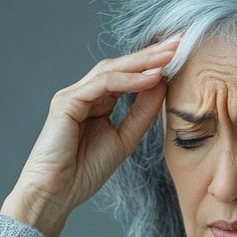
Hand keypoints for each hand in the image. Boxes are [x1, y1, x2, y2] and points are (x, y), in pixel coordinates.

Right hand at [1, 35, 178, 236]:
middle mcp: (83, 95)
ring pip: (111, 69)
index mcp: (96, 103)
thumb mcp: (124, 139)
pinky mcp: (66, 102)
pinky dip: (128, 80)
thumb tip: (162, 85)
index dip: (153, 66)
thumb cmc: (82, 173)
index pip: (127, 76)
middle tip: (180, 43)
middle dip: (150, 54)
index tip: (181, 58)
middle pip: (120, 66)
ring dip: (142, 61)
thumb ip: (141, 113)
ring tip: (169, 55)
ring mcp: (73, 96)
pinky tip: (151, 78)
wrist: (55, 194)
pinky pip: (102, 84)